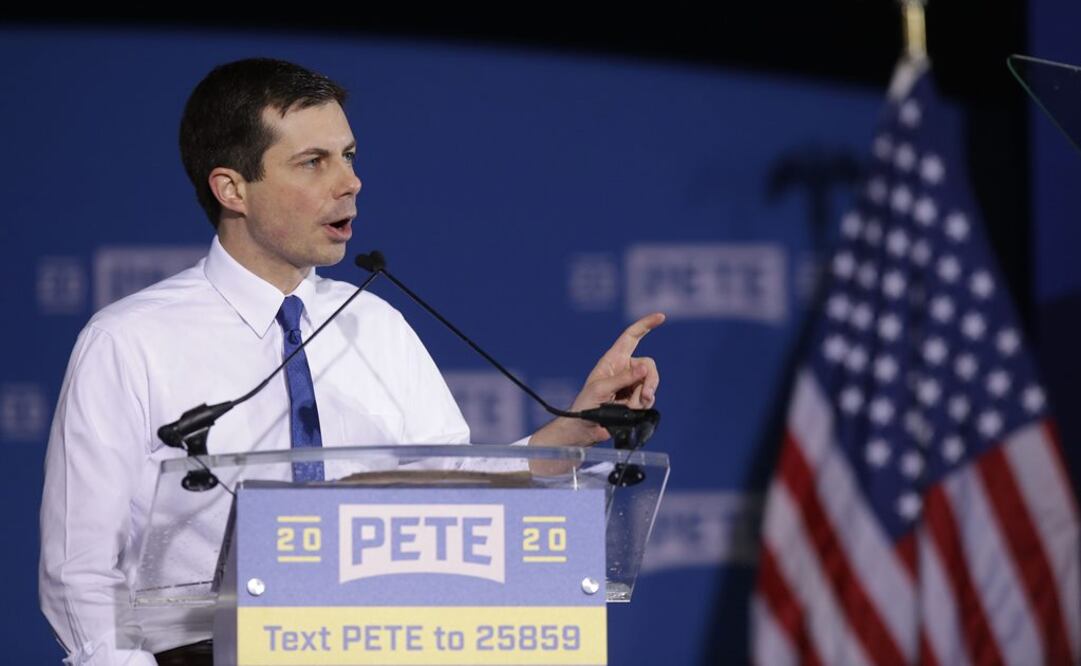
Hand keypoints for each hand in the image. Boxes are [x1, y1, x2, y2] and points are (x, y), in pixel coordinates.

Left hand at [530, 312, 664, 446]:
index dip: (645, 325)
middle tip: (645, 396)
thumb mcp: (601, 388)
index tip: (660, 317)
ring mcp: (632, 384)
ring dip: (643, 398)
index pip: (631, 337)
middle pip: (649, 366)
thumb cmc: (585, 405)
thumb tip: (644, 367)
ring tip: (627, 408)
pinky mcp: (636, 399)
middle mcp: (625, 369)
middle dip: (650, 381)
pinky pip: (649, 398)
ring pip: (651, 384)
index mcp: (613, 359)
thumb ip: (623, 378)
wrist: (584, 428)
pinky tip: (630, 411)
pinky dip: (643, 406)